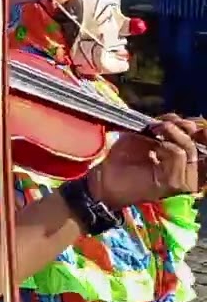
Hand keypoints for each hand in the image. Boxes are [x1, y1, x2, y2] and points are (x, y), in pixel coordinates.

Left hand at [89, 115, 205, 207]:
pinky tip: (153, 147)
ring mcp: (185, 181)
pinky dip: (164, 144)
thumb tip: (187, 120)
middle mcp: (190, 174)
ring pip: (188, 148)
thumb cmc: (122, 158)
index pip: (202, 141)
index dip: (195, 127)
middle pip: (196, 143)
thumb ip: (169, 129)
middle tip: (157, 125)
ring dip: (170, 132)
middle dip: (179, 127)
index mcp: (186, 163)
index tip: (175, 118)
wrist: (103, 179)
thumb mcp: (147, 137)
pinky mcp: (175, 183)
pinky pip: (178, 154)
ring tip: (153, 131)